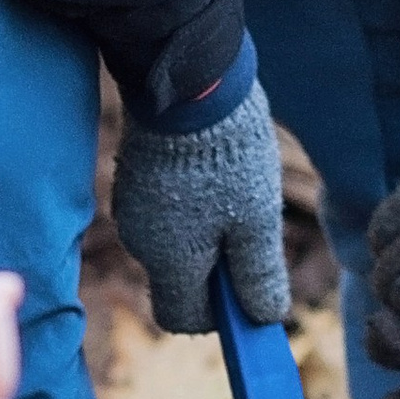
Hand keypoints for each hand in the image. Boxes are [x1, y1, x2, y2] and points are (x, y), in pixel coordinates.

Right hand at [113, 72, 289, 335]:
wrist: (189, 80)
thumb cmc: (228, 154)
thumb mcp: (257, 219)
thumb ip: (257, 274)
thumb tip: (265, 318)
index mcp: (169, 260)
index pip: (183, 317)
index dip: (219, 316)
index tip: (249, 293)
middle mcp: (142, 240)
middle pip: (180, 278)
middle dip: (218, 268)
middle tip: (253, 230)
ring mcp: (134, 205)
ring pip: (175, 241)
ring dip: (208, 232)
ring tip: (237, 188)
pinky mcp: (136, 174)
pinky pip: (166, 209)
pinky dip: (192, 204)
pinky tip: (216, 169)